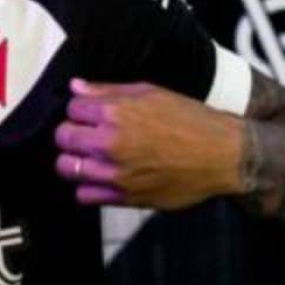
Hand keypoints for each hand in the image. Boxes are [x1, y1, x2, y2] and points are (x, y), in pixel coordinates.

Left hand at [54, 79, 242, 209]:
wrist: (222, 155)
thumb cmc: (190, 119)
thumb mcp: (151, 93)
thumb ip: (107, 91)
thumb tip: (74, 87)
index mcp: (115, 113)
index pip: (71, 109)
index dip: (80, 110)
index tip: (91, 114)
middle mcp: (110, 144)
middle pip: (63, 137)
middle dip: (71, 132)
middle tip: (88, 133)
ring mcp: (115, 174)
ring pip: (66, 167)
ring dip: (74, 159)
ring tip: (90, 156)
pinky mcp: (124, 197)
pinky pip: (84, 196)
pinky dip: (87, 186)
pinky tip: (101, 176)